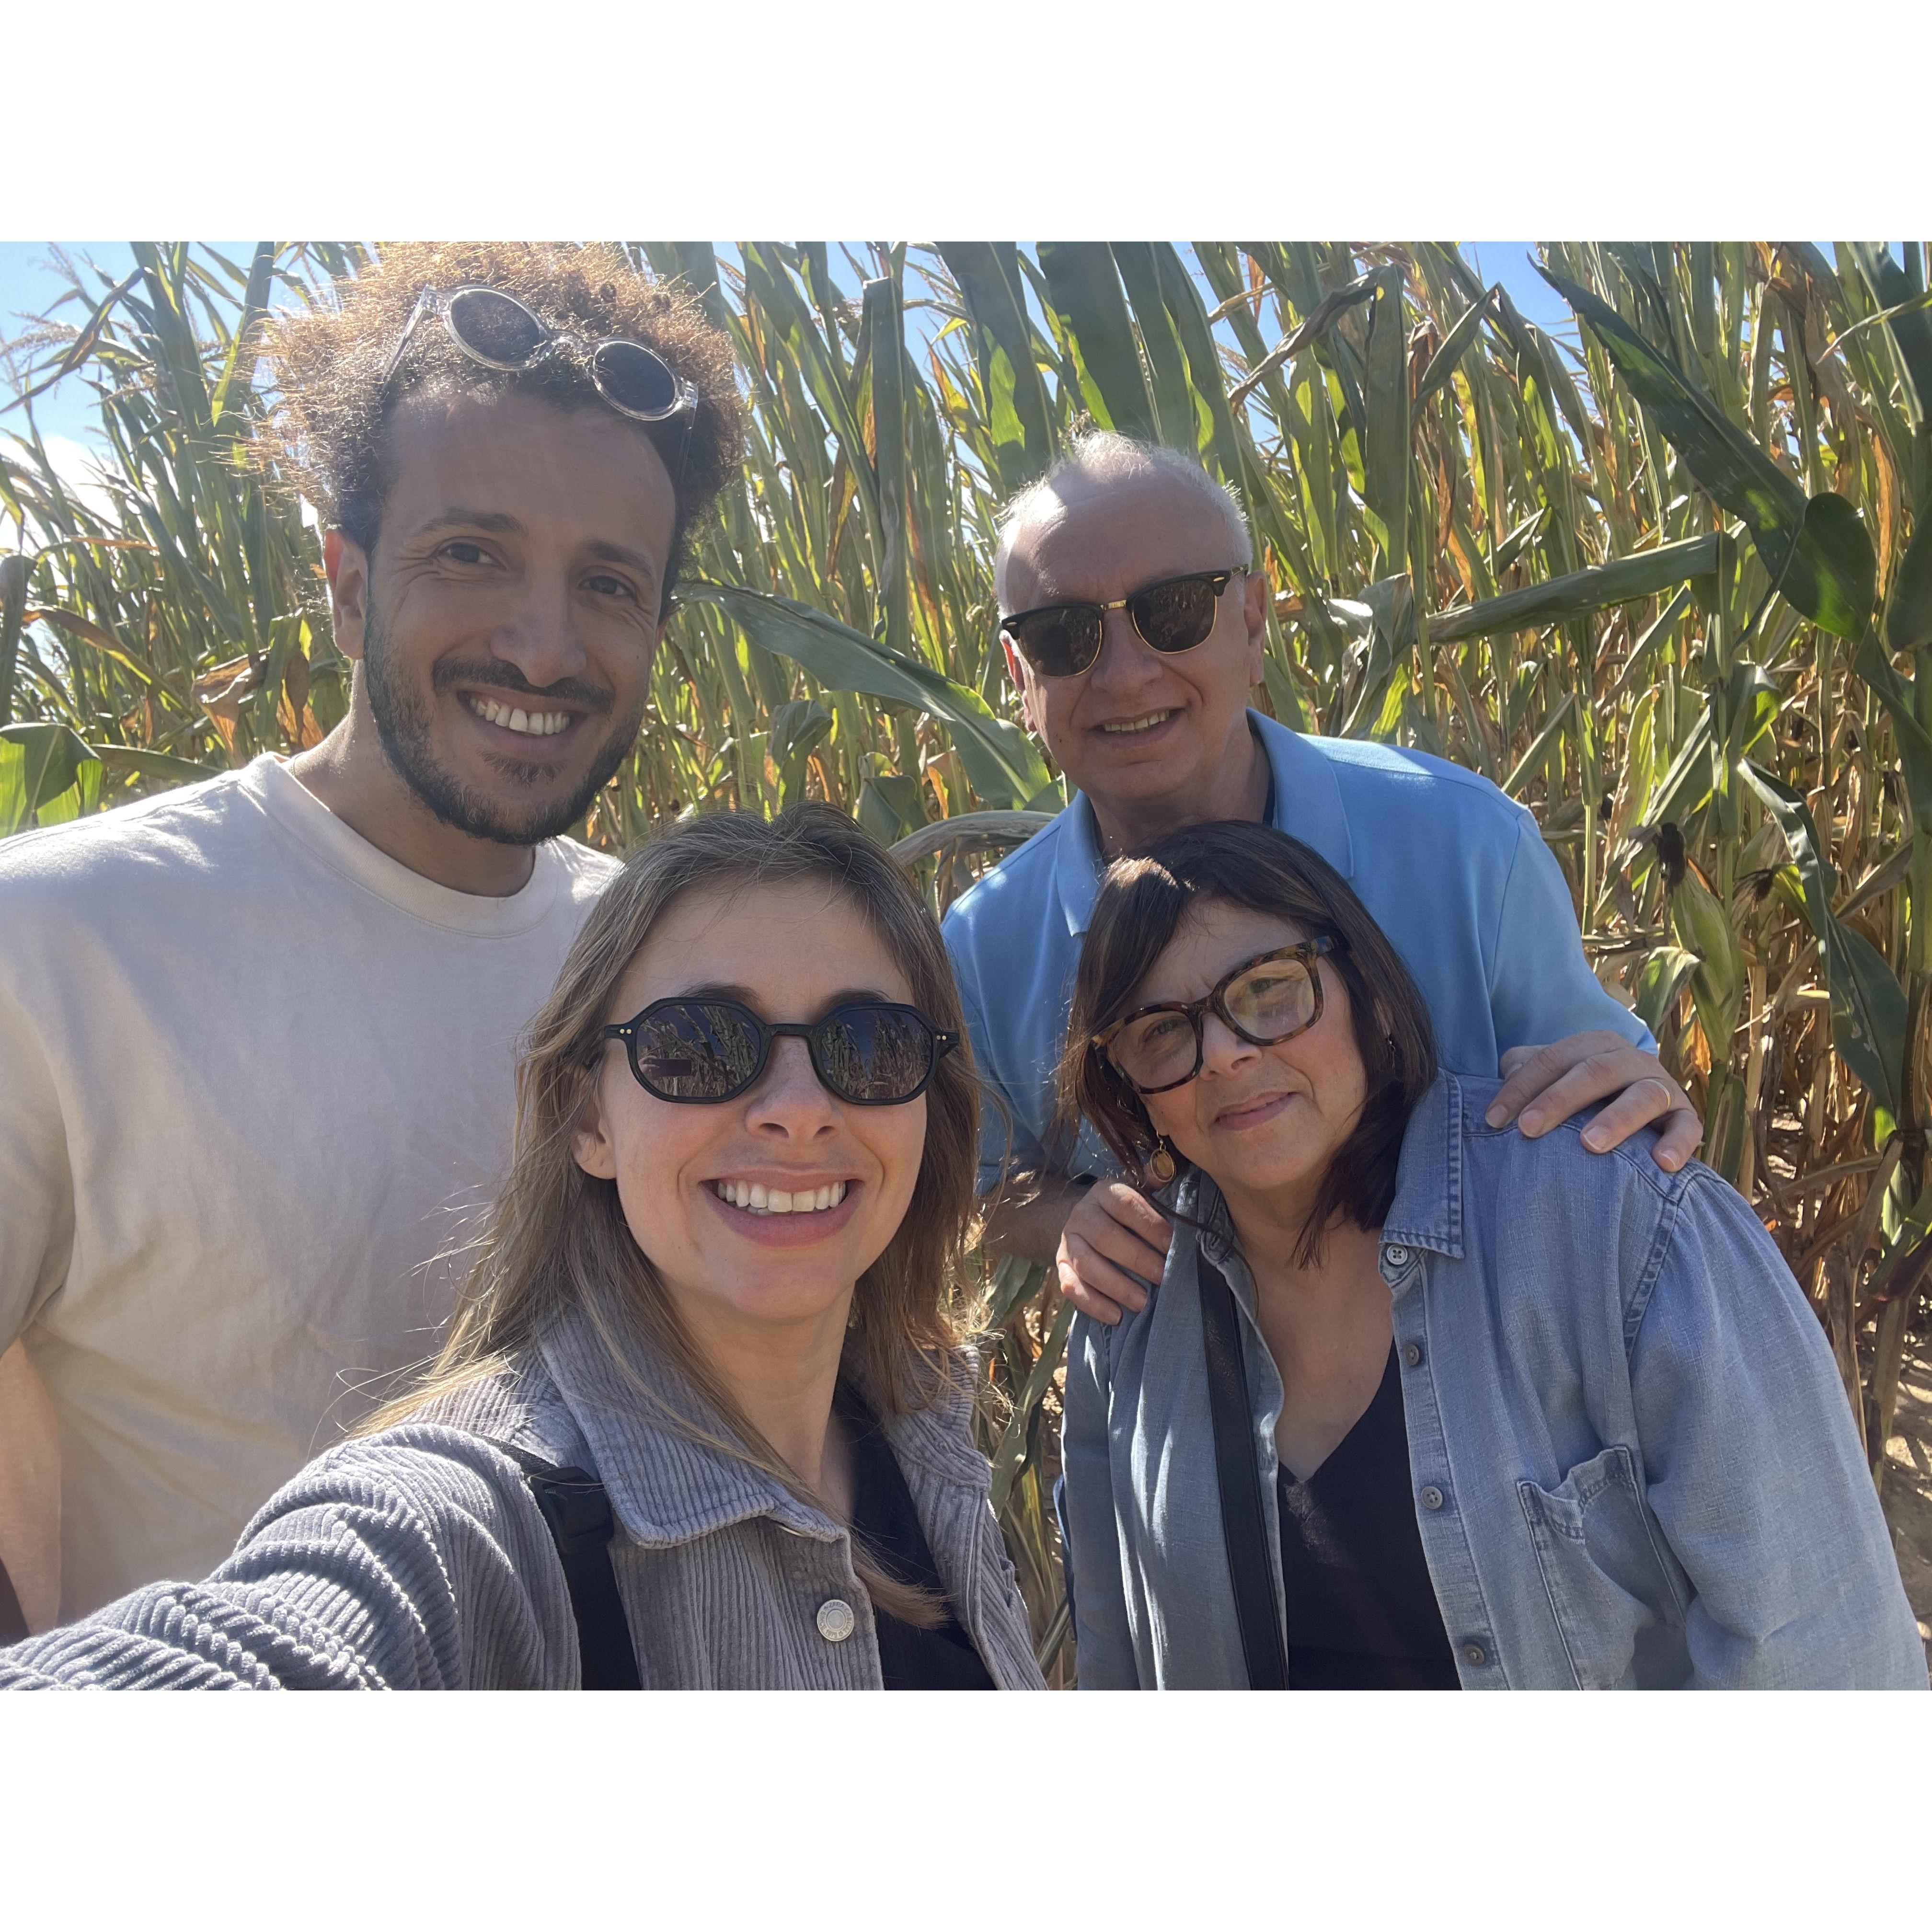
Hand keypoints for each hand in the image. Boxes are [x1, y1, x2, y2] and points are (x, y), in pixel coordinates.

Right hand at [1055, 1181, 1173, 1326]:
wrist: (1085, 1223)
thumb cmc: (1125, 1213)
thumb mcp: (1139, 1193)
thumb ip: (1154, 1184)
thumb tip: (1164, 1171)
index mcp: (1104, 1193)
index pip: (1126, 1205)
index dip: (1150, 1225)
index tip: (1173, 1245)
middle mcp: (1081, 1215)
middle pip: (1105, 1237)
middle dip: (1137, 1259)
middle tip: (1163, 1277)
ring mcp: (1067, 1242)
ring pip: (1086, 1264)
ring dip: (1116, 1286)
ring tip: (1143, 1302)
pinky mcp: (1060, 1267)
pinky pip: (1070, 1287)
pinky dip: (1092, 1304)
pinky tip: (1116, 1316)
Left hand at [1487, 1030, 1700, 1171]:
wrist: (1641, 1110)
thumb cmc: (1582, 1096)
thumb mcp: (1554, 1077)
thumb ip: (1525, 1070)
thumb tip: (1507, 1073)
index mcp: (1595, 1045)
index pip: (1553, 1058)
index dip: (1521, 1087)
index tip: (1494, 1120)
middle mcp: (1631, 1060)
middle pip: (1595, 1071)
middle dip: (1559, 1099)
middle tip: (1528, 1129)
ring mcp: (1662, 1087)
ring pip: (1644, 1095)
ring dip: (1617, 1118)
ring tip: (1590, 1145)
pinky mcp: (1686, 1117)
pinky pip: (1688, 1128)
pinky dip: (1678, 1144)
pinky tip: (1661, 1163)